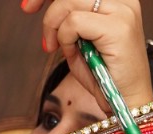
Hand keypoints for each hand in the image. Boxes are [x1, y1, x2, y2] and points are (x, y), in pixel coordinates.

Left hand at [22, 0, 152, 109]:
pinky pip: (74, 21)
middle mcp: (123, 0)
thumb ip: (68, 14)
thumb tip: (43, 0)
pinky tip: (71, 53)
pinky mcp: (118, 28)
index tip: (28, 4)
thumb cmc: (103, 75)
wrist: (126, 104)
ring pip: (69, 1)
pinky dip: (65, 38)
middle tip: (27, 10)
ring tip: (55, 46)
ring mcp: (122, 12)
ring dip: (54, 24)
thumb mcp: (80, 37)